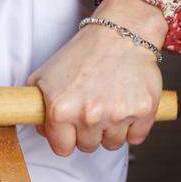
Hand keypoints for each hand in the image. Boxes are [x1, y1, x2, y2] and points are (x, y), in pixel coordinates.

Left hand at [27, 0, 167, 155]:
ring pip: (112, 144)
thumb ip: (37, 107)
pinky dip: (133, 127)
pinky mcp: (143, 110)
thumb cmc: (83, 53)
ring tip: (109, 105)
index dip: (66, 139)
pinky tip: (126, 107)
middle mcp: (88, 115)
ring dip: (110, 130)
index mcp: (61, 110)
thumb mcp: (45, 76)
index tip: (71, 129)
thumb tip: (42, 131)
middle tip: (92, 109)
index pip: (62, 149)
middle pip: (87, 147)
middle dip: (88, 133)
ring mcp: (117, 114)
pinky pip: (136, 137)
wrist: (120, 33)